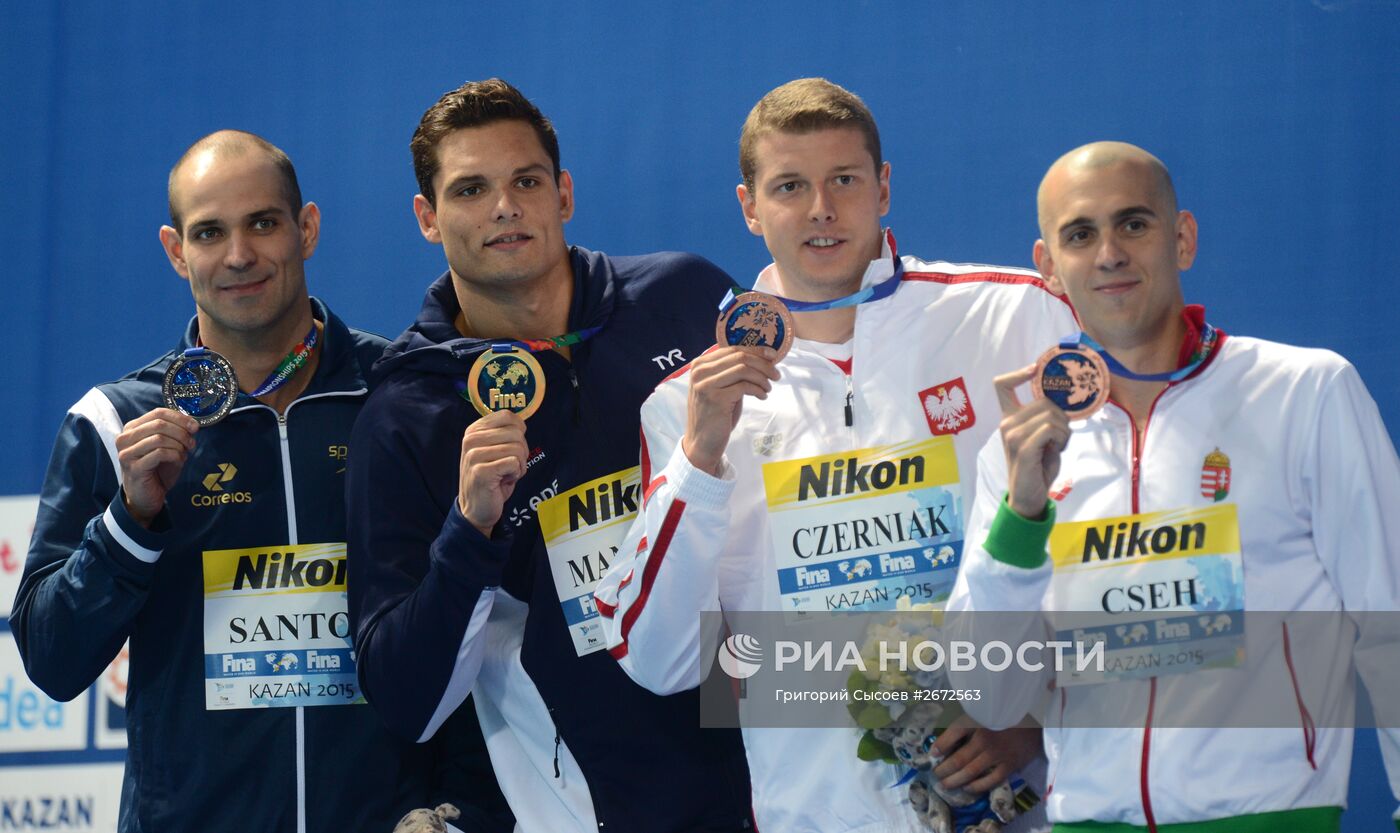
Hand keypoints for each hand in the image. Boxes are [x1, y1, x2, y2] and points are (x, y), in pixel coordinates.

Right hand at [116, 408, 198, 526]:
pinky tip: (178, 461)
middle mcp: (125, 438)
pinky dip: (175, 455)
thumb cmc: (157, 470)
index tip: (195, 427)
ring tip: (184, 453)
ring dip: (178, 445)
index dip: (180, 418)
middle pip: (159, 424)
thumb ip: (175, 433)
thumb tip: (192, 424)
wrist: (146, 497)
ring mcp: (127, 453)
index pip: (158, 413)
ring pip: (159, 438)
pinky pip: (160, 453)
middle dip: (181, 432)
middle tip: (191, 443)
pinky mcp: (134, 468)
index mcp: (132, 429)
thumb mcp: (167, 447)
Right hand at [458, 410, 528, 536]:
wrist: (477, 509)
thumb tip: (522, 424)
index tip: (511, 448)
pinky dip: (516, 474)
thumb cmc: (492, 478)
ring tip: (506, 474)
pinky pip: (514, 463)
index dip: (519, 432)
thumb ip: (504, 434)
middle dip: (522, 452)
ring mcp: (474, 455)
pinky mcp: (481, 472)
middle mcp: (471, 440)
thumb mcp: (495, 450)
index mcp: (474, 430)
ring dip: (519, 465)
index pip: (507, 416)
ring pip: (517, 449)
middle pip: (516, 433)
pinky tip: (503, 481)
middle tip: (510, 465)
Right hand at [681, 346, 779, 475]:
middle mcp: (700, 371)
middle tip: (776, 374)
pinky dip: (758, 390)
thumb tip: (764, 356)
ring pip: (744, 370)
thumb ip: (733, 371)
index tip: (773, 356)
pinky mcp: (715, 398)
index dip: (756, 350)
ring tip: (768, 388)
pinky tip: (762, 396)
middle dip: (763, 364)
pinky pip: (744, 387)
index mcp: (700, 364)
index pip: (733, 349)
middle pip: (740, 357)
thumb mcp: (722, 386)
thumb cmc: (716, 413)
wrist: (702, 441)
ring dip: (762, 378)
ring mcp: (705, 384)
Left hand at [931, 715, 1041, 792]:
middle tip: (935, 775)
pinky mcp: (1010, 765)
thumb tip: (946, 734)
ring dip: (954, 780)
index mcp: (977, 720)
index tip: (932, 754)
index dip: (939, 745)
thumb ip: (966, 719)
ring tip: (945, 785)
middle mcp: (984, 738)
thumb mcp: (984, 710)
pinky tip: (967, 788)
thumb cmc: (1006, 715)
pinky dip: (977, 786)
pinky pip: (990, 780)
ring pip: (970, 772)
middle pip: (958, 758)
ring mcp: (997, 753)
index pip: (952, 734)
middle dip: (943, 769)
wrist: (1036, 722)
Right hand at [994, 365, 1070, 518]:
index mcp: (1008, 418)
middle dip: (1061, 416)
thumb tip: (1062, 402)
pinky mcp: (1023, 447)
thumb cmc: (1037, 466)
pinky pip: (1051, 429)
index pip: (1001, 385)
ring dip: (1064, 430)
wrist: (1029, 495)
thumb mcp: (1041, 437)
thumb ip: (1045, 418)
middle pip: (1043, 401)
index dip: (1019, 373)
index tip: (1036, 370)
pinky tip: (1057, 449)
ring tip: (1058, 445)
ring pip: (1051, 415)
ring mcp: (1013, 435)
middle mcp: (1007, 423)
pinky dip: (1061, 438)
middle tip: (1060, 436)